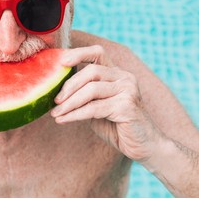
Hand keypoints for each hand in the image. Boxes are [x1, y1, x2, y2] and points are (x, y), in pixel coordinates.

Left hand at [51, 45, 162, 161]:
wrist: (143, 146)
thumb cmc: (117, 126)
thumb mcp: (98, 106)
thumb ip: (84, 95)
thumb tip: (57, 90)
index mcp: (117, 73)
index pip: (97, 52)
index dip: (78, 53)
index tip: (60, 62)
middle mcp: (124, 77)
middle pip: (91, 71)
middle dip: (69, 86)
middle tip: (55, 100)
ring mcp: (128, 90)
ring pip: (91, 90)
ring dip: (69, 103)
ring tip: (55, 113)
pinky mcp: (127, 106)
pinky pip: (94, 108)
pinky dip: (75, 114)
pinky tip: (63, 120)